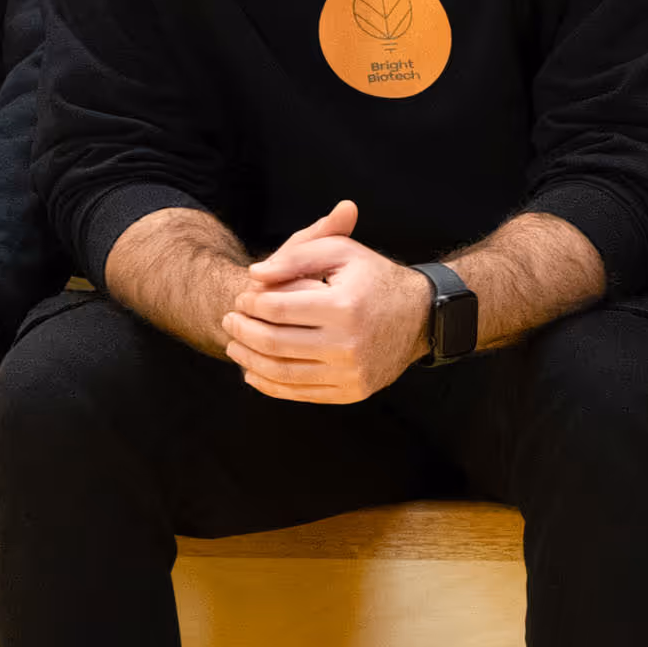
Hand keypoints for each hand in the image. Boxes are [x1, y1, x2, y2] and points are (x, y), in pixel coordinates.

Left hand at [220, 199, 432, 404]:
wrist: (419, 316)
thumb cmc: (373, 278)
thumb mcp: (341, 252)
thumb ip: (296, 256)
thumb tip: (254, 275)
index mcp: (345, 306)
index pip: (279, 309)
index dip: (250, 304)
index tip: (239, 298)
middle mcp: (350, 344)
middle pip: (276, 343)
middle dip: (243, 332)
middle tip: (228, 321)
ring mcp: (352, 373)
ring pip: (284, 373)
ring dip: (250, 360)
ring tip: (234, 346)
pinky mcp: (353, 392)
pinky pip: (301, 394)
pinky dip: (271, 385)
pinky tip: (253, 371)